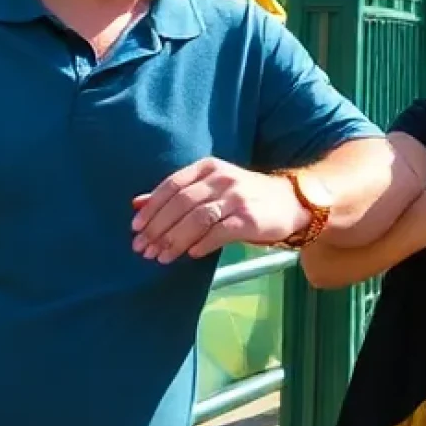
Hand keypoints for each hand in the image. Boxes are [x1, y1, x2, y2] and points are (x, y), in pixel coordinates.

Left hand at [131, 158, 308, 262]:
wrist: (289, 201)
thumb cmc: (243, 196)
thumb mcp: (210, 187)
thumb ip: (177, 194)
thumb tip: (137, 204)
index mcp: (208, 167)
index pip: (173, 185)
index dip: (152, 206)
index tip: (136, 227)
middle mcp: (222, 178)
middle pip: (182, 203)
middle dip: (158, 228)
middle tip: (143, 248)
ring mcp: (237, 197)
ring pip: (197, 218)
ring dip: (174, 240)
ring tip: (160, 257)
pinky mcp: (249, 218)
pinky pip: (219, 232)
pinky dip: (201, 244)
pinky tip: (190, 255)